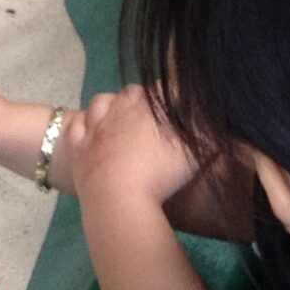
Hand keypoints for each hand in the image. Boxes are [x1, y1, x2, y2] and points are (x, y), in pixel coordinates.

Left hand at [67, 87, 200, 211]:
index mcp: (147, 108)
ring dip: (111, 103)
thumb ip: (205, 130)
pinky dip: (82, 120)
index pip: (160, 90)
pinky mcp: (77, 147)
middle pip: (130, 93)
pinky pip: (76, 124)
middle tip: (150, 112)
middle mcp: (119, 110)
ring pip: (101, 102)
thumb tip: (213, 117)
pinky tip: (86, 123)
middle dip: (141, 98)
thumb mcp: (195, 150)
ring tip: (119, 114)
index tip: (175, 103)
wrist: (120, 198)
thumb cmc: (162, 173)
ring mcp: (94, 127)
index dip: (168, 94)